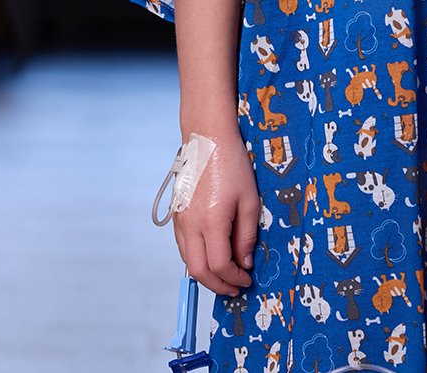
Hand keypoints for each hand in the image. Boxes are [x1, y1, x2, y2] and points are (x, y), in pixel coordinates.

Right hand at [172, 125, 260, 297]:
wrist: (207, 139)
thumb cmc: (232, 165)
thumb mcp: (250, 201)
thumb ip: (246, 236)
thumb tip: (245, 263)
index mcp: (211, 221)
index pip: (220, 265)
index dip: (235, 278)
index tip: (247, 279)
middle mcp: (191, 224)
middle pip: (198, 271)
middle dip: (217, 285)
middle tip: (235, 288)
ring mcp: (180, 220)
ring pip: (187, 261)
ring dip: (205, 274)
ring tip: (225, 275)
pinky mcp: (176, 214)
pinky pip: (183, 246)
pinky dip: (196, 258)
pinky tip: (211, 255)